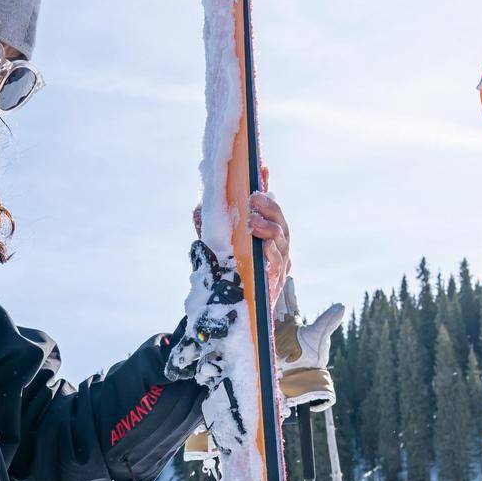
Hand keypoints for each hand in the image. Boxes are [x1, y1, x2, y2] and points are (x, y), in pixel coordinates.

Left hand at [193, 167, 290, 307]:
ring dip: (269, 227)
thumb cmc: (225, 274)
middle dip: (269, 207)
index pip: (267, 205)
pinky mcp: (277, 281)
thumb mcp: (214, 244)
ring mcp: (279, 262)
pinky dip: (271, 252)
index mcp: (265, 232)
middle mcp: (276, 245)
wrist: (228, 312)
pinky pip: (278, 263)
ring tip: (254, 222)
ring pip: (282, 238)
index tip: (261, 168)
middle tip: (254, 198)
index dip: (266, 185)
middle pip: (280, 219)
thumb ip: (210, 225)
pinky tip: (264, 246)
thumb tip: (199, 207)